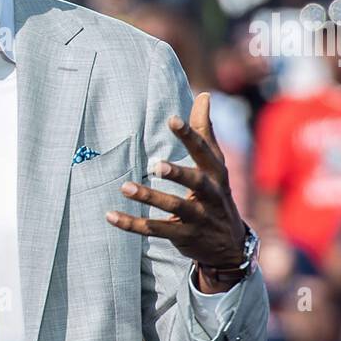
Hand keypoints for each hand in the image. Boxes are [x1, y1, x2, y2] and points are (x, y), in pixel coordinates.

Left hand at [106, 92, 245, 292]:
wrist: (229, 245)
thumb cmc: (215, 195)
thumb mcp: (215, 165)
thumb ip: (205, 132)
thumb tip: (204, 95)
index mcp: (216, 174)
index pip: (205, 152)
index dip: (190, 136)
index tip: (173, 119)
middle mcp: (211, 195)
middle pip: (196, 182)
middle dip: (177, 173)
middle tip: (156, 164)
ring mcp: (199, 218)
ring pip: (174, 207)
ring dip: (150, 197)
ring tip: (125, 187)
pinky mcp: (184, 236)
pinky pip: (156, 230)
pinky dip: (132, 225)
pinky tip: (111, 216)